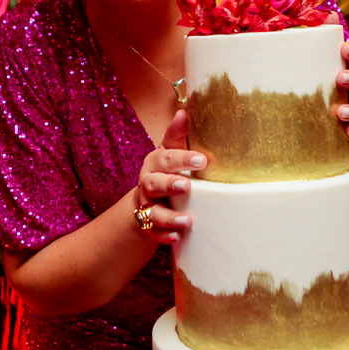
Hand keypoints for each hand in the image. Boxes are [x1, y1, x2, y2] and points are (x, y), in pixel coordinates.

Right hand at [134, 110, 201, 244]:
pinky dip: (165, 236)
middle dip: (169, 184)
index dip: (182, 158)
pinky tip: (177, 238)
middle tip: (187, 186)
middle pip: (154, 183)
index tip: (202, 160)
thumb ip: (177, 134)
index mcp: (155, 162)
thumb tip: (184, 111)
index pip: (166, 158)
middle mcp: (148, 183)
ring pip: (153, 211)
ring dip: (169, 216)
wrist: (146, 199)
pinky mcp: (149, 226)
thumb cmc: (166, 169)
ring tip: (187, 221)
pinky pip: (154, 233)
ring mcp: (147, 206)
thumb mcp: (170, 150)